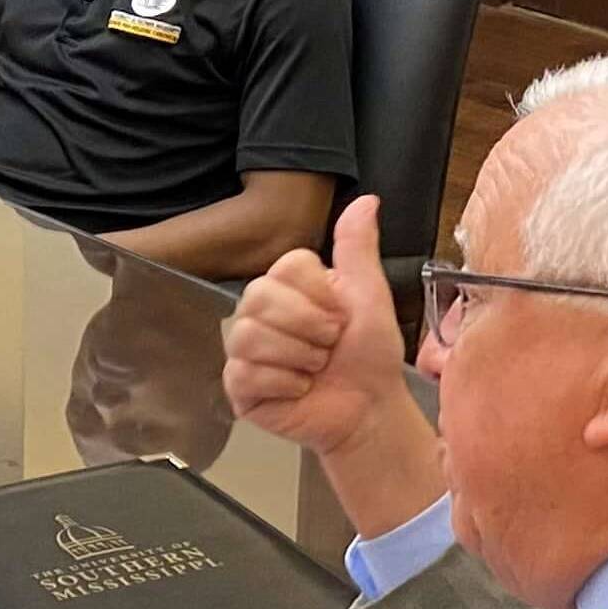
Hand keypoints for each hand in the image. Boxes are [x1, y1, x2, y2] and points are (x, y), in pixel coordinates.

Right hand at [224, 195, 444, 535]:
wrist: (369, 409)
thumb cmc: (369, 355)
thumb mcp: (369, 295)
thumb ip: (358, 248)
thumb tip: (366, 199)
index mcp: (287, 287)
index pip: (285, 267)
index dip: (318, 295)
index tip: (340, 316)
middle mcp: (258, 313)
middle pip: (259, 297)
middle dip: (309, 327)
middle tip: (329, 346)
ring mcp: (244, 350)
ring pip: (249, 335)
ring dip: (298, 357)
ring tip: (315, 369)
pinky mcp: (238, 386)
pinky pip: (246, 373)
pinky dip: (285, 384)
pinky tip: (299, 390)